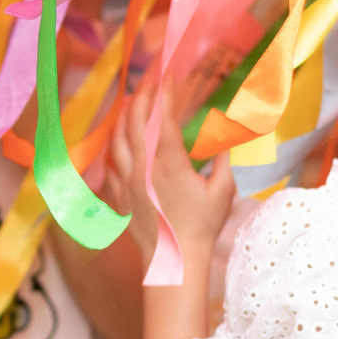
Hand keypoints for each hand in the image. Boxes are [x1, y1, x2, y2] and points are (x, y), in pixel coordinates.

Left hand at [108, 82, 236, 260]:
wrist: (173, 262)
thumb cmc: (202, 227)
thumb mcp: (223, 190)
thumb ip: (223, 157)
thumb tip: (227, 132)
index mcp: (169, 163)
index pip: (163, 118)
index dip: (165, 94)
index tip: (169, 75)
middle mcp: (143, 168)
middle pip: (135, 122)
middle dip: (142, 96)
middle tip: (149, 79)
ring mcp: (126, 182)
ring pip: (118, 140)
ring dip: (124, 116)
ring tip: (132, 101)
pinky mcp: (118, 196)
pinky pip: (110, 163)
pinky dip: (114, 145)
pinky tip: (118, 139)